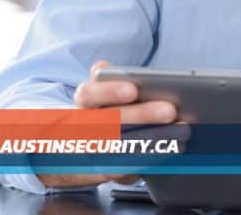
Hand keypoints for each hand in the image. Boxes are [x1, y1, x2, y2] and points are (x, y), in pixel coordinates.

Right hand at [36, 61, 177, 188]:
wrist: (63, 151)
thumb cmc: (99, 111)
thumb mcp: (103, 91)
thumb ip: (113, 80)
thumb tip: (118, 70)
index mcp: (84, 102)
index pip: (88, 93)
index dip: (109, 91)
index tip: (133, 90)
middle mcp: (80, 125)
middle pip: (106, 120)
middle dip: (140, 115)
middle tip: (169, 111)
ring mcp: (85, 150)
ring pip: (113, 146)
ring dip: (147, 141)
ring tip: (178, 135)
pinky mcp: (93, 171)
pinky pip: (114, 169)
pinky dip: (138, 164)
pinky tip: (161, 156)